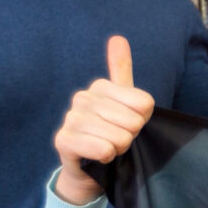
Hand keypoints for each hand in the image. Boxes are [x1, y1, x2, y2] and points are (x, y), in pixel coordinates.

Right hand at [51, 37, 155, 205]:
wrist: (91, 169)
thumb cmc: (112, 134)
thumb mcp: (125, 104)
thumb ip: (122, 72)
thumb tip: (117, 38)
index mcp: (100, 87)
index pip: (144, 104)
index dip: (142, 120)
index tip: (127, 124)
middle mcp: (82, 98)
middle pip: (133, 122)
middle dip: (130, 137)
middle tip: (116, 139)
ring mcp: (70, 118)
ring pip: (120, 138)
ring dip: (119, 149)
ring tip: (106, 148)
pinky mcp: (64, 141)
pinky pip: (103, 149)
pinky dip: (107, 158)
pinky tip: (97, 157)